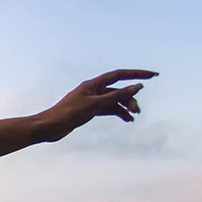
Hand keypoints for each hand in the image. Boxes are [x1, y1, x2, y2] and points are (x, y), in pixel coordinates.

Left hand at [39, 69, 158, 142]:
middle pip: (118, 90)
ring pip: (114, 101)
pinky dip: (117, 113)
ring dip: (125, 107)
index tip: (153, 76)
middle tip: (137, 111)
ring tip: (133, 116)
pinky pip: (108, 109)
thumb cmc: (68, 114)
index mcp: (93, 84)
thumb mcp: (95, 105)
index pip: (119, 74)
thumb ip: (117, 96)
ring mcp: (91, 101)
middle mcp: (93, 90)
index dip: (136, 74)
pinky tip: (127, 119)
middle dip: (130, 98)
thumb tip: (137, 87)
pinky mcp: (89, 111)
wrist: (49, 128)